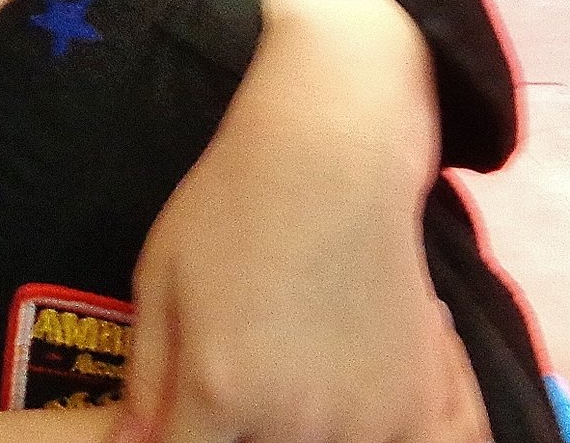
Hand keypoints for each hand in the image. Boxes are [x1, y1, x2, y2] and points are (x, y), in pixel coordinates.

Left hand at [116, 0, 489, 442]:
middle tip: (244, 391)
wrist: (332, 154)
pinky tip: (370, 419)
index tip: (182, 421)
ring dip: (310, 436)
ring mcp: (368, 422)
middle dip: (240, 433)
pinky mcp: (422, 405)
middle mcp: (297, 424)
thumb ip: (147, 374)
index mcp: (221, 393)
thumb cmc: (230, 205)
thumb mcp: (159, 278)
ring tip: (298, 385)